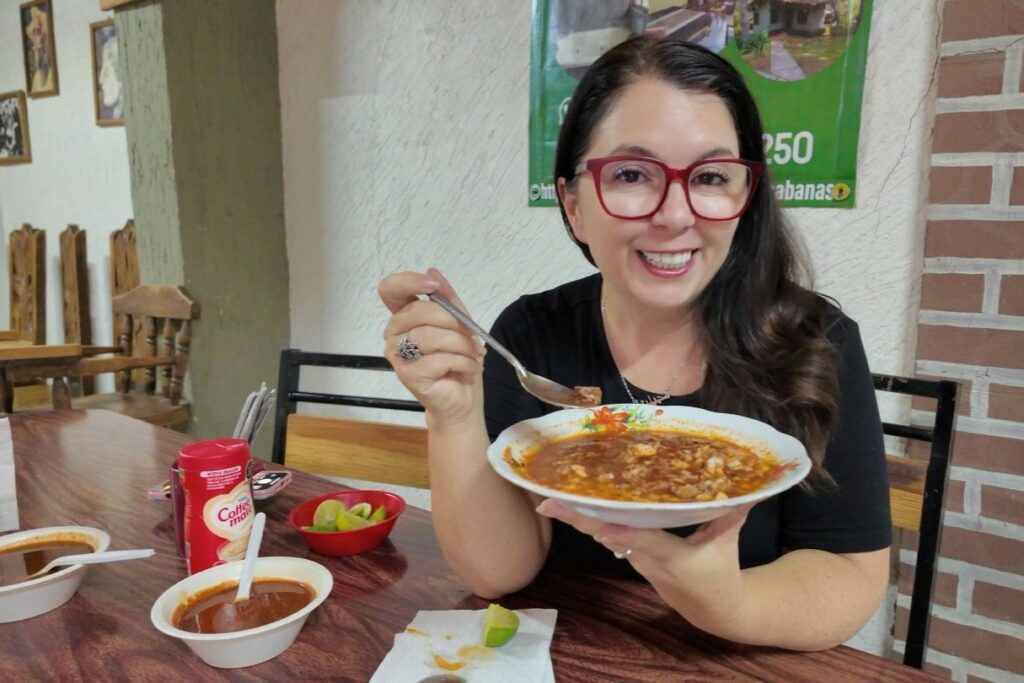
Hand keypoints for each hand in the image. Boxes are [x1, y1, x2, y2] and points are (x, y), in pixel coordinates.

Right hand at [379, 268, 486, 425]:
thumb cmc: (458, 361)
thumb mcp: (460, 324)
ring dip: (461, 344)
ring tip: (475, 354)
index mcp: (404, 316)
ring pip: (429, 336)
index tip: (433, 286)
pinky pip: (437, 359)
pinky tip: (471, 369)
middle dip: (453, 321)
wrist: (462, 400)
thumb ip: (448, 299)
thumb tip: (432, 271)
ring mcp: (397, 355)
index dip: (408, 281)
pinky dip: (462, 362)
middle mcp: (394, 333)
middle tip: (474, 336)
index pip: (390, 289)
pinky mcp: (407, 375)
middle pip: (418, 311)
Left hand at [536, 500, 752, 629]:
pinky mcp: (630, 555)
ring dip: (576, 517)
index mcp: (673, 559)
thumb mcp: (728, 543)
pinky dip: (589, 519)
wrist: (711, 609)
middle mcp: (646, 559)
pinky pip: (606, 534)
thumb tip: (750, 484)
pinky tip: (570, 502)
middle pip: (608, 536)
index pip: (645, 542)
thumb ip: (732, 513)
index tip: (597, 525)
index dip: (621, 534)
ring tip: (549, 495)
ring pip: (602, 535)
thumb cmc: (721, 573)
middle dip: (578, 520)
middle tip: (547, 502)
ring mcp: (635, 558)